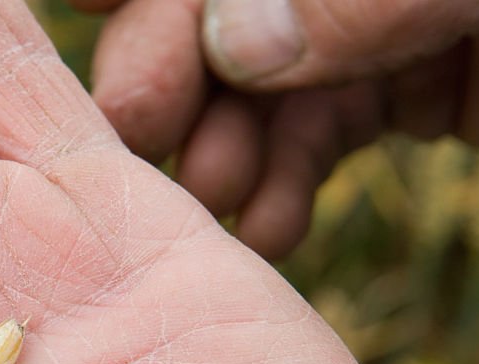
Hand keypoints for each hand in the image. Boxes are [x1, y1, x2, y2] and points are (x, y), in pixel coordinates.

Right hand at [81, 0, 478, 257]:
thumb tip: (233, 44)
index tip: (80, 1)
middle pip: (216, 17)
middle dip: (169, 74)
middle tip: (138, 131)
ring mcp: (362, 29)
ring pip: (255, 89)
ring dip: (224, 147)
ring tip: (219, 197)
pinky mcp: (397, 87)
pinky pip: (315, 133)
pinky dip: (286, 182)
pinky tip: (274, 226)